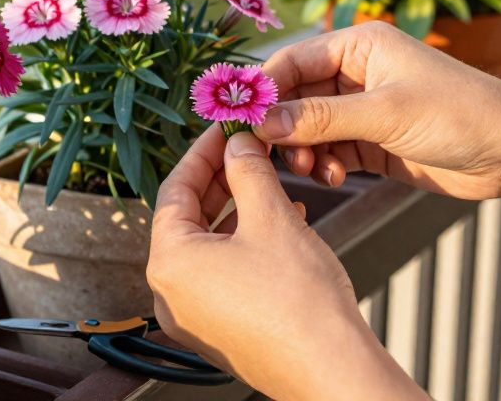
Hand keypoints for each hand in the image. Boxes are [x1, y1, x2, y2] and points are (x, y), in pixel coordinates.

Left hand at [148, 127, 423, 400]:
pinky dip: (244, 246)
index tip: (226, 130)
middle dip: (223, 182)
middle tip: (249, 151)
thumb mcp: (271, 218)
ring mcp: (192, 318)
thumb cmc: (298, 300)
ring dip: (238, 212)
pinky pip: (221, 275)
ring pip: (208, 247)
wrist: (331, 370)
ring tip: (270, 186)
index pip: (175, 189)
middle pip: (188, 219)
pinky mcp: (217, 332)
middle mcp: (170, 294)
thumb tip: (238, 144)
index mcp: (169, 262)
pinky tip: (281, 227)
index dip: (204, 153)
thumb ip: (249, 172)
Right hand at [255, 21, 500, 200]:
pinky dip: (325, 165)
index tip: (239, 121)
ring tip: (312, 170)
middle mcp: (356, 72)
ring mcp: (363, 109)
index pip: (291, 62)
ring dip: (302, 151)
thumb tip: (262, 123)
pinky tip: (335, 177)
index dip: (263, 90)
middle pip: (294, 97)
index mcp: (359, 45)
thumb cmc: (459, 114)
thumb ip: (320, 118)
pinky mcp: (373, 143)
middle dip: (282, 127)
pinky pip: (330, 151)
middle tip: (269, 155)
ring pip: (308, 129)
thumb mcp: (384, 113)